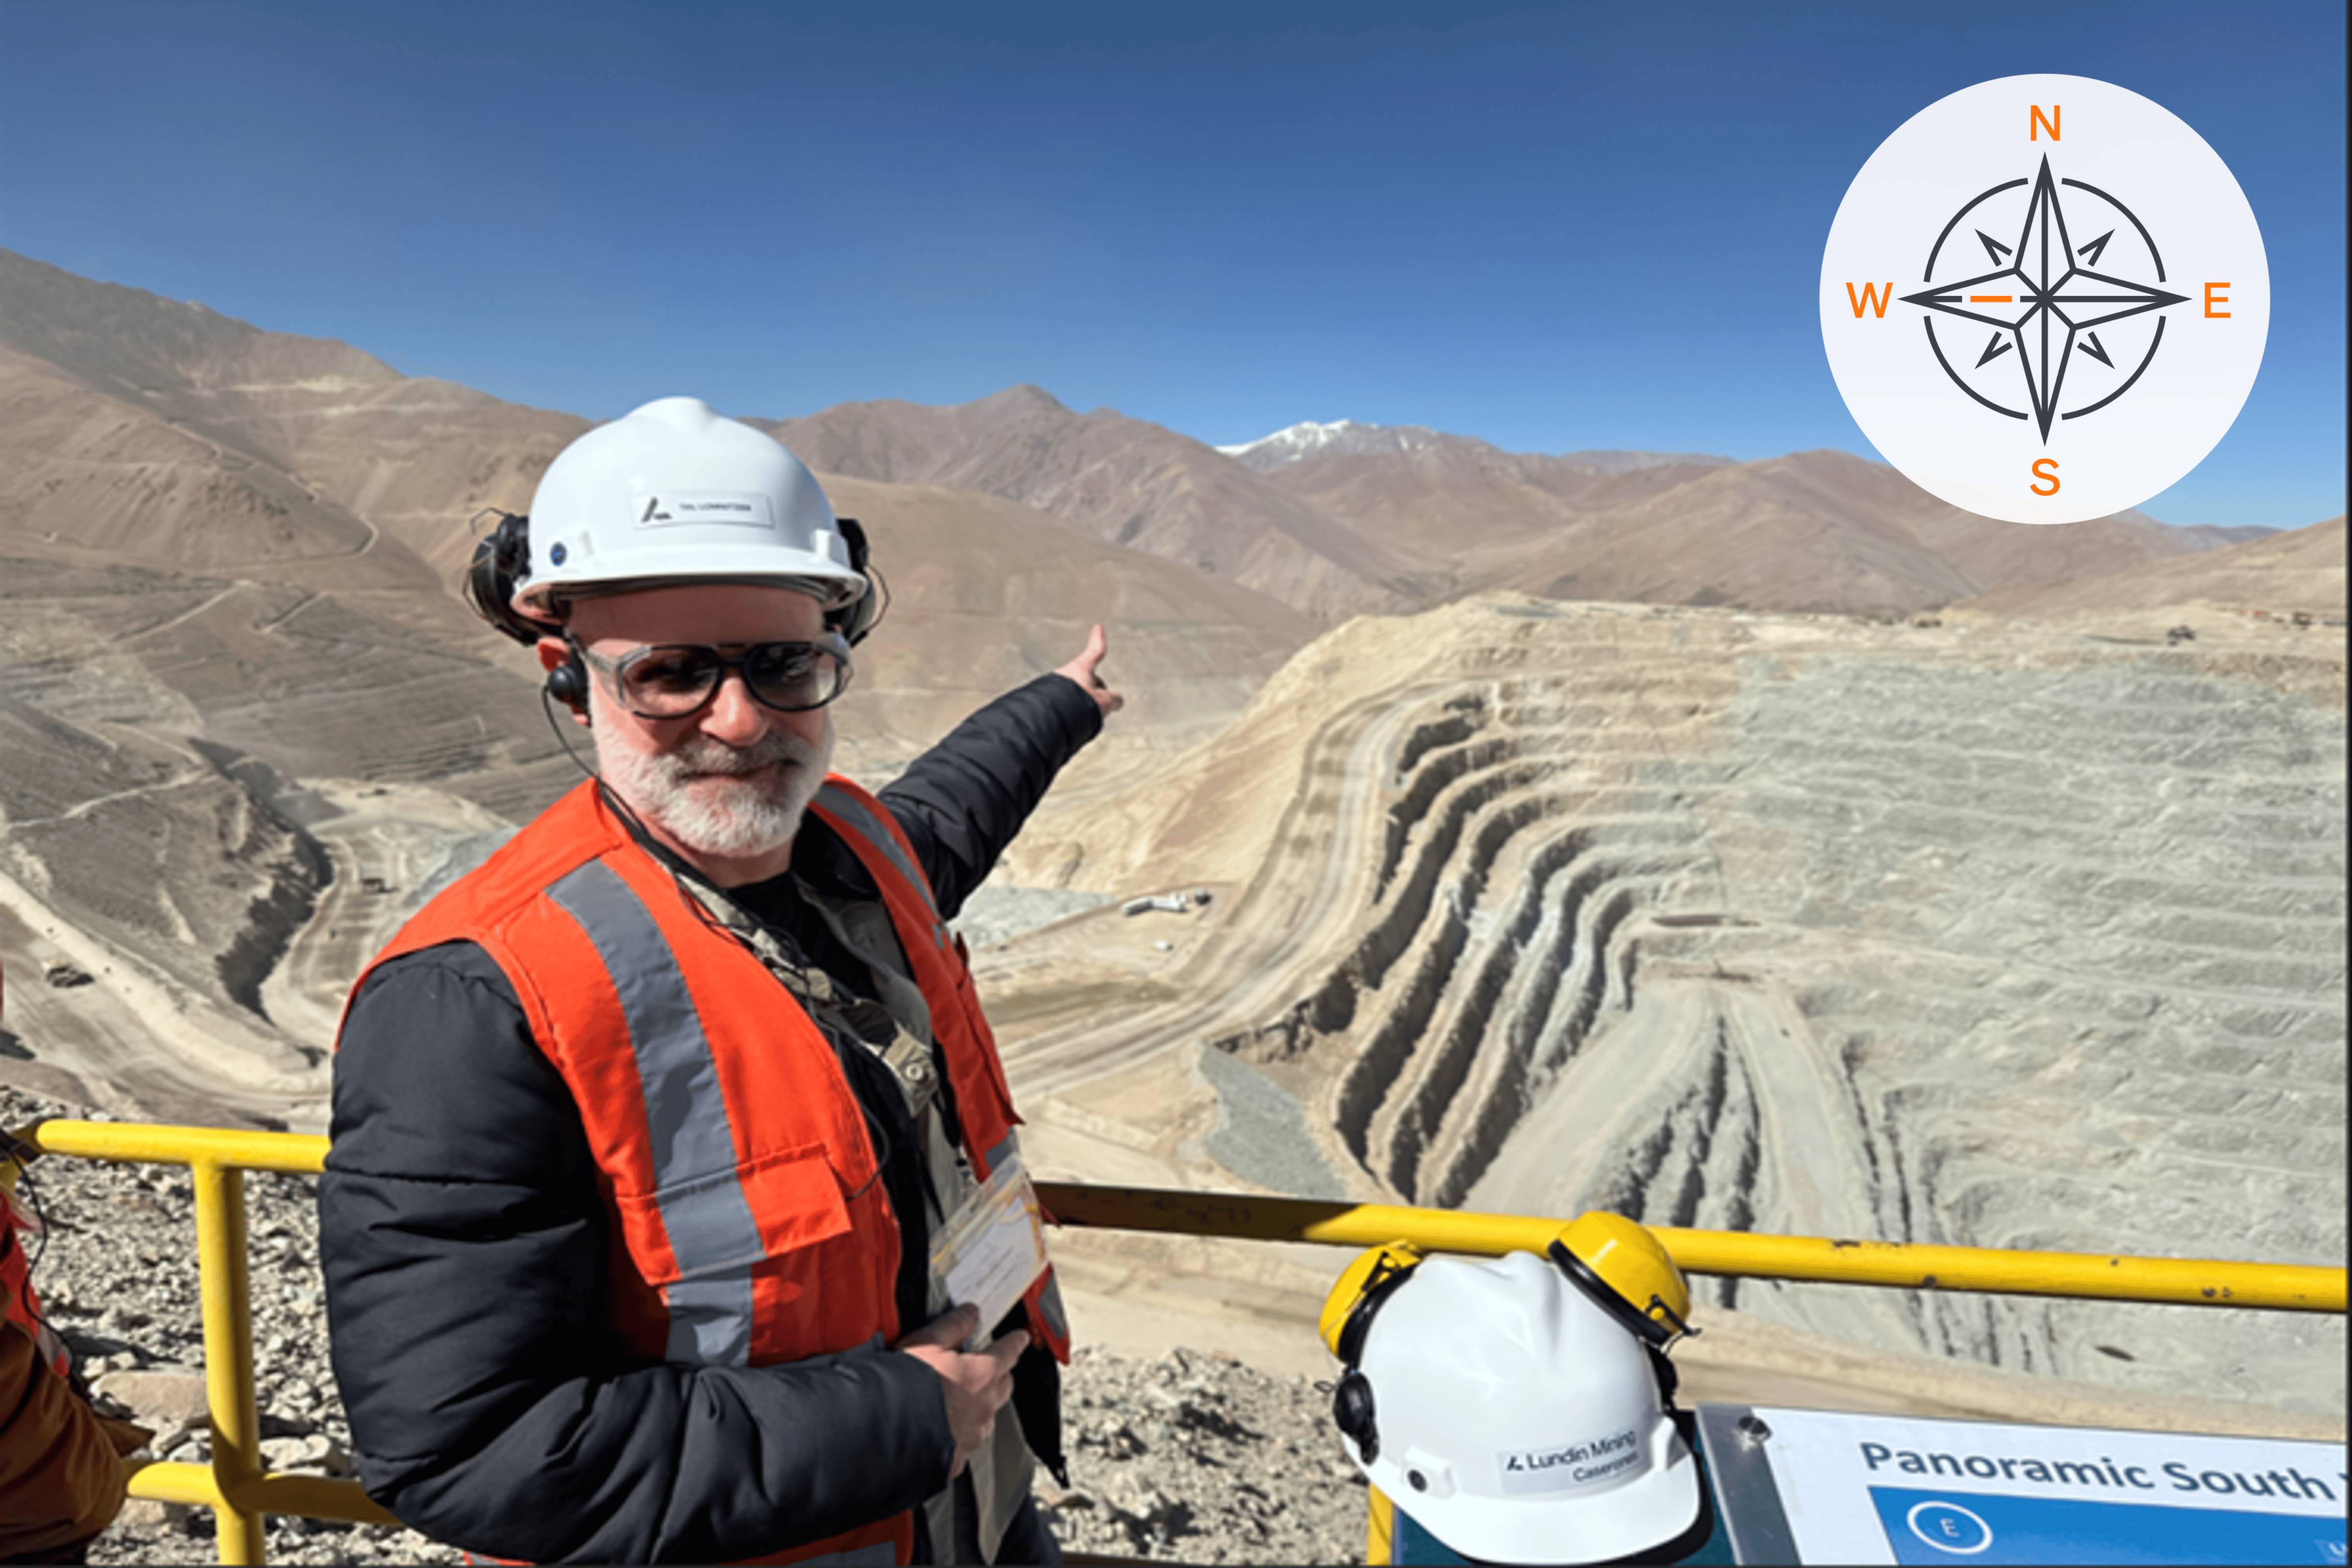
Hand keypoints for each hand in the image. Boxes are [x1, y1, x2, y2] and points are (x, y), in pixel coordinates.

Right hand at [895, 1304, 1029, 1477]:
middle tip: (989, 1367)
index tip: (1020, 1338)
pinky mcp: (956, 1459)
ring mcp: (972, 1436)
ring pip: (987, 1417)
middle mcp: (983, 1407)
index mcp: (981, 1375)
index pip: (1008, 1352)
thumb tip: (970, 1313)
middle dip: (1000, 1375)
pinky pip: (966, 1444)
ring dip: (980, 1407)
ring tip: (960, 1401)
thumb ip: (953, 1325)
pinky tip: (943, 1429)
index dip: (1015, 1342)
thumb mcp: (927, 1342)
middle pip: (1003, 1386)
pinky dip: (960, 1434)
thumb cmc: (903, 1387)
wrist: (883, 1432)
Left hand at [1053, 624, 1123, 716]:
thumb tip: (1117, 701)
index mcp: (1081, 668)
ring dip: (1081, 706)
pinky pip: (1063, 704)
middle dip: (1094, 693)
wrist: (1052, 719)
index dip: (1098, 640)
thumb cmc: (1076, 705)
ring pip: (1075, 695)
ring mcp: (1054, 687)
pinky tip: (1069, 723)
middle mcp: (1066, 674)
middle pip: (1087, 680)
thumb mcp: (1103, 702)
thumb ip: (1113, 699)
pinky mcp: (1046, 700)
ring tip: (1079, 720)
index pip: (1095, 652)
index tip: (1098, 627)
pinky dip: (1069, 713)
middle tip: (1095, 709)